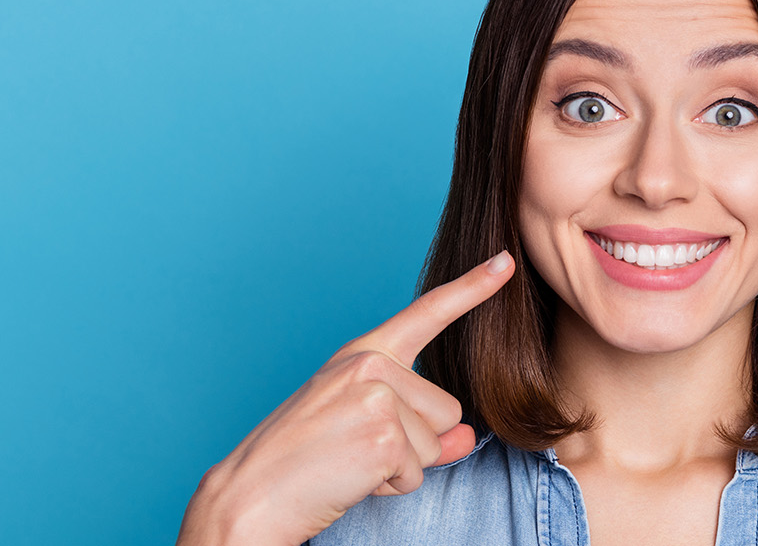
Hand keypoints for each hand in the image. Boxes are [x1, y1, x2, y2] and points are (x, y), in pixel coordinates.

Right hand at [175, 250, 516, 545]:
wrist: (251, 495)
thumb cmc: (301, 463)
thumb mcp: (364, 431)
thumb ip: (422, 429)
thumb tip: (466, 437)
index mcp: (363, 353)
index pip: (426, 314)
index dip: (472, 288)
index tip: (505, 261)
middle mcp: (371, 364)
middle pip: (446, 410)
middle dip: (412, 444)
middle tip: (354, 449)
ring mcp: (377, 396)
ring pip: (437, 443)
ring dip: (401, 467)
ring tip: (349, 463)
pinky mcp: (384, 435)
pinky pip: (418, 472)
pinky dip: (390, 487)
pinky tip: (349, 477)